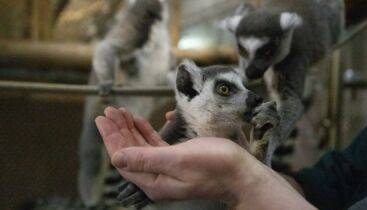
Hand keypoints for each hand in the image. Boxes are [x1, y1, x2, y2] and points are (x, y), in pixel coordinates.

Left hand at [95, 107, 314, 209]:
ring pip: (141, 146)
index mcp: (154, 180)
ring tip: (120, 112)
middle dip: (118, 130)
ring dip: (130, 129)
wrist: (241, 172)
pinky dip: (145, 131)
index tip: (103, 118)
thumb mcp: (177, 161)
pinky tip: (140, 121)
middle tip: (108, 111)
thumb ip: (145, 159)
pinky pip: (154, 145)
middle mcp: (157, 176)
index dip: (112, 137)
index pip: (124, 157)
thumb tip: (116, 158)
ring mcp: (167, 168)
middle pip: (130, 151)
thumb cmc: (214, 166)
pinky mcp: (177, 159)